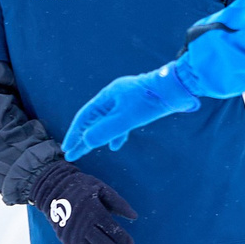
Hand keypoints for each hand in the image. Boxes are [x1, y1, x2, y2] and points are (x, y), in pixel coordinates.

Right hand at [29, 160, 137, 243]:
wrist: (53, 190)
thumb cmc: (82, 187)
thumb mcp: (102, 188)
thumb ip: (119, 202)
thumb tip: (134, 217)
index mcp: (94, 210)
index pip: (111, 229)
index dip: (122, 239)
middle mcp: (83, 225)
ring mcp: (74, 235)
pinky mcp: (67, 242)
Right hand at [61, 67, 199, 159]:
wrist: (176, 89)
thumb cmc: (150, 101)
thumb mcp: (126, 119)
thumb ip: (105, 130)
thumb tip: (86, 141)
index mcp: (107, 96)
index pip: (84, 118)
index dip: (74, 135)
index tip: (67, 149)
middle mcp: (113, 97)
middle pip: (93, 120)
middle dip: (82, 138)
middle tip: (72, 154)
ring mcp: (125, 102)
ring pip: (106, 122)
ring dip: (97, 137)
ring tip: (88, 150)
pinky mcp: (137, 107)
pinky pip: (120, 123)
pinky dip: (115, 135)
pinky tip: (115, 145)